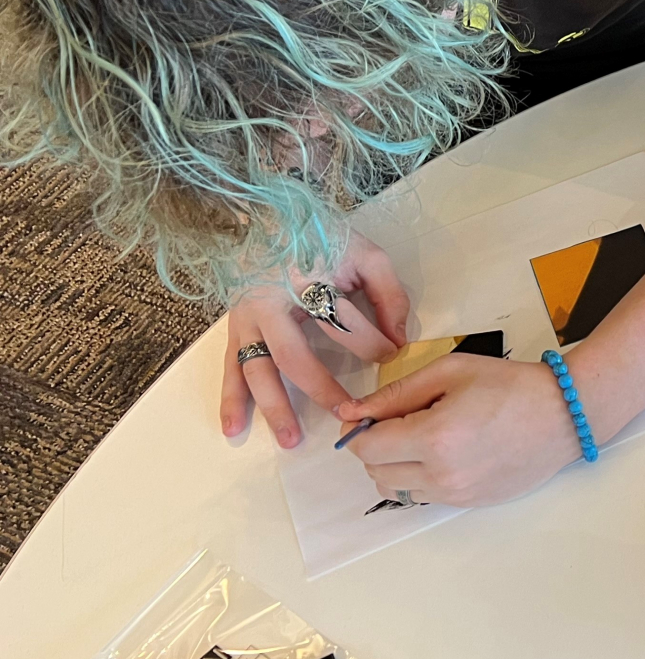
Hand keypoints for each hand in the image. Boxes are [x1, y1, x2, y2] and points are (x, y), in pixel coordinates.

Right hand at [220, 230, 409, 447]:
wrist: (271, 218)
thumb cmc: (323, 238)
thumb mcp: (365, 254)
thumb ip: (388, 293)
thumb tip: (401, 338)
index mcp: (305, 280)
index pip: (342, 321)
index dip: (372, 341)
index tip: (394, 354)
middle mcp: (270, 303)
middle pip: (295, 354)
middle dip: (321, 388)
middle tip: (346, 413)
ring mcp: (247, 318)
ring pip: (258, 369)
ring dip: (273, 407)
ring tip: (290, 441)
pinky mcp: (234, 327)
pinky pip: (230, 367)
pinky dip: (230, 399)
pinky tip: (234, 428)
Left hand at [336, 355, 584, 506]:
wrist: (564, 416)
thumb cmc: (510, 385)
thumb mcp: (452, 371)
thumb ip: (397, 392)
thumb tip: (351, 412)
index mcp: (434, 437)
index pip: (366, 448)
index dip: (360, 430)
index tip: (372, 414)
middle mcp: (441, 474)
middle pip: (376, 472)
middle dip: (377, 447)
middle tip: (402, 421)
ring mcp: (456, 495)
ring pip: (396, 489)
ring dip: (396, 465)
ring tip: (425, 438)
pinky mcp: (470, 504)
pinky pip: (425, 496)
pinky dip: (421, 477)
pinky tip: (447, 452)